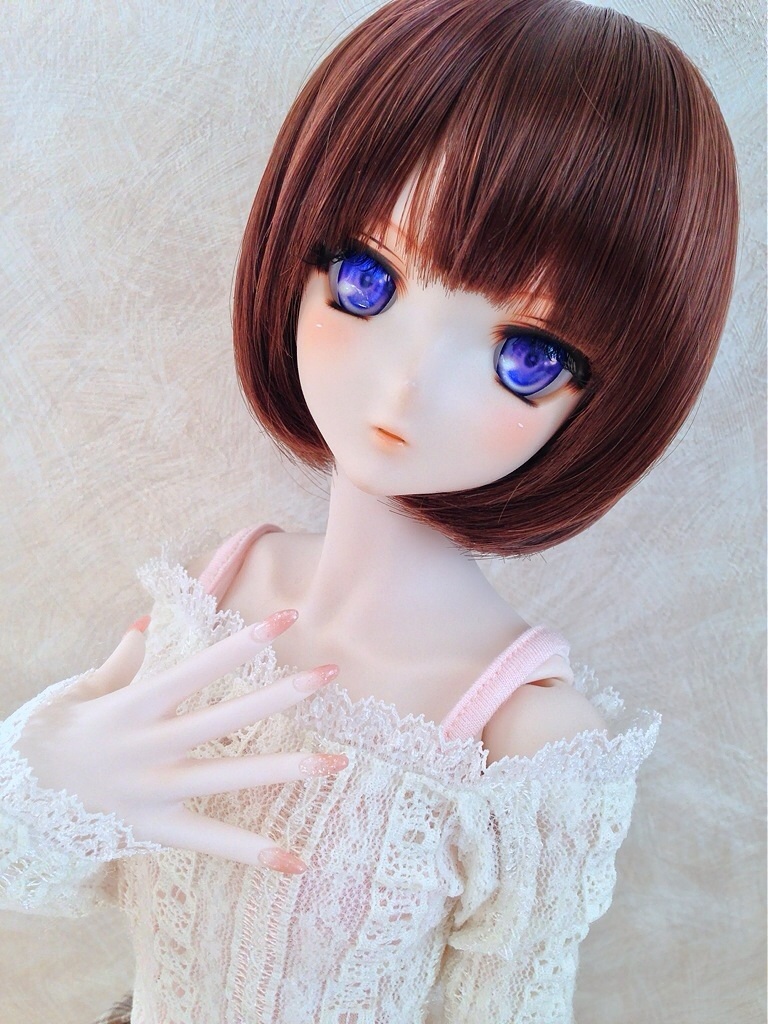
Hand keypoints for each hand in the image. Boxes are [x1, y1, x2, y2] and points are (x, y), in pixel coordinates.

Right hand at [15, 611, 346, 872]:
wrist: (23, 788)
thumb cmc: (62, 728)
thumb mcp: (85, 687)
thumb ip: (125, 658)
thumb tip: (148, 622)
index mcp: (133, 707)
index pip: (197, 669)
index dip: (240, 644)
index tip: (285, 618)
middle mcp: (148, 748)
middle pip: (225, 720)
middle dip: (280, 696)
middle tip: (330, 675)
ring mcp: (155, 791)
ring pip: (228, 778)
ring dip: (284, 769)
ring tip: (336, 762)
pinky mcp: (158, 827)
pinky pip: (210, 841)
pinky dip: (252, 852)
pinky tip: (297, 860)